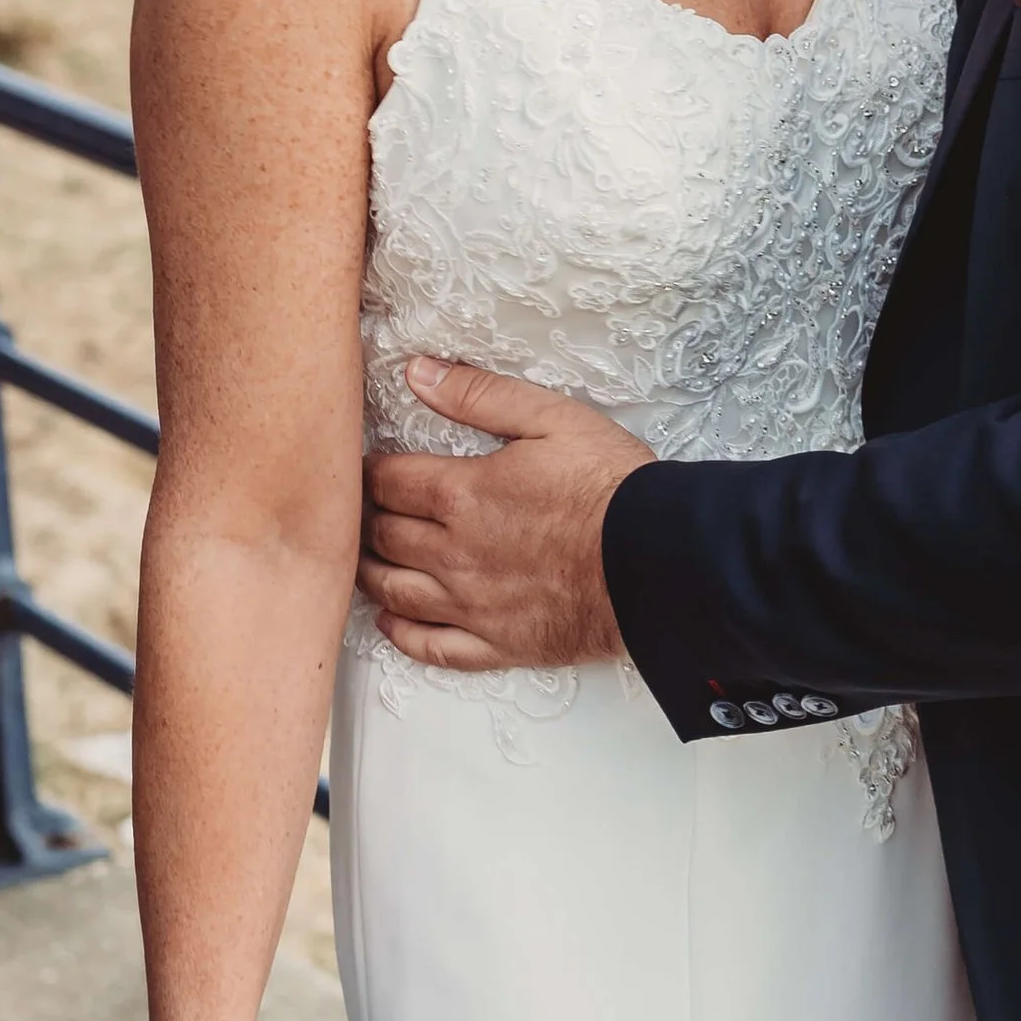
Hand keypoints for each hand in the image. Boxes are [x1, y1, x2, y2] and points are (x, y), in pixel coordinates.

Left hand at [359, 359, 652, 669]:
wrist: (659, 562)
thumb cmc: (613, 488)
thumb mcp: (553, 418)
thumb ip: (480, 395)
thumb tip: (419, 373)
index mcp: (461, 494)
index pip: (386, 482)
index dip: (367, 471)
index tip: (364, 467)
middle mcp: (453, 554)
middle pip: (382, 536)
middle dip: (365, 519)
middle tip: (361, 510)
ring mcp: (471, 604)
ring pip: (394, 591)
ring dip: (371, 572)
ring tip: (365, 558)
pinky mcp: (497, 644)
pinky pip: (432, 647)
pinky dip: (402, 634)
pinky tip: (391, 621)